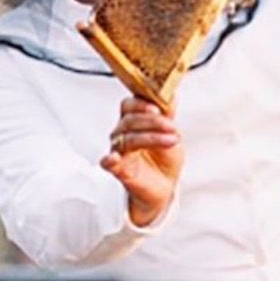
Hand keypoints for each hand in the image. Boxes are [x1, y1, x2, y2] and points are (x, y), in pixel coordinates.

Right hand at [101, 97, 183, 226]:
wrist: (165, 185)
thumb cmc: (163, 157)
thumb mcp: (171, 132)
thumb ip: (168, 115)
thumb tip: (171, 95)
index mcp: (133, 121)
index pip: (129, 105)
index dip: (142, 104)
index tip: (157, 108)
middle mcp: (123, 133)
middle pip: (129, 120)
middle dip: (152, 121)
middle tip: (171, 126)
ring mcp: (120, 150)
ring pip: (127, 138)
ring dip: (150, 138)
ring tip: (170, 140)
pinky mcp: (119, 169)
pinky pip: (108, 163)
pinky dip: (110, 160)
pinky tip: (113, 158)